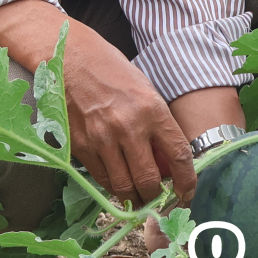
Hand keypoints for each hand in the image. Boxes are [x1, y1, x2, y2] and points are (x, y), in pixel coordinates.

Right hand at [0, 0, 193, 207]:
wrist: (71, 59)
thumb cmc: (114, 73)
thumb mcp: (146, 92)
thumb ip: (159, 128)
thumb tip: (168, 164)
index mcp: (152, 110)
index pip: (178, 156)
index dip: (186, 181)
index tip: (187, 193)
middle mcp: (128, 127)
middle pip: (148, 180)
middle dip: (156, 196)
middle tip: (157, 197)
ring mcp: (102, 139)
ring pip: (123, 186)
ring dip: (134, 197)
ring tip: (137, 194)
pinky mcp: (81, 146)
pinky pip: (101, 178)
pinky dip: (112, 185)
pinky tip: (116, 179)